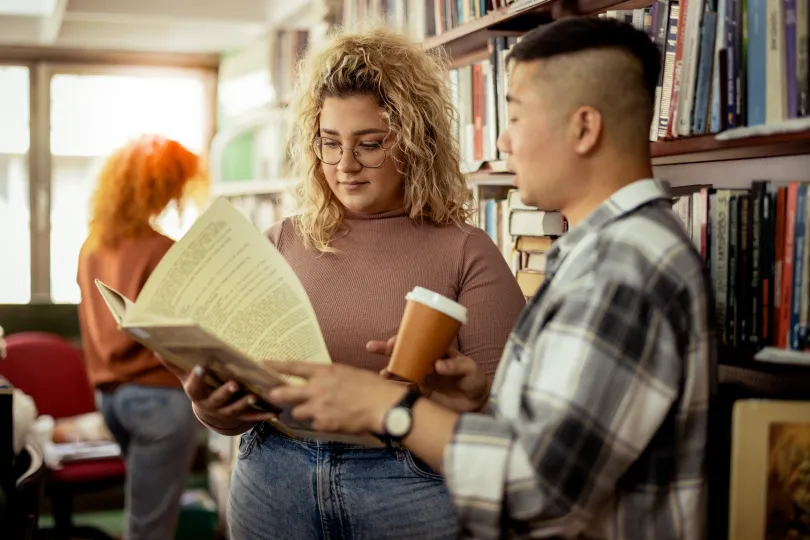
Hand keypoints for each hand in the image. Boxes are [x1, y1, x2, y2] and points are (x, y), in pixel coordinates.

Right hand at [160, 359, 276, 428]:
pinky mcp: (240, 417)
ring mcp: (225, 413)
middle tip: (234, 383)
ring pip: (235, 410)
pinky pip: (251, 417)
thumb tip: (157, 350)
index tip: (201, 365)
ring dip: (244, 404)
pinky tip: (271, 412)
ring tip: (253, 396)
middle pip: (217, 400)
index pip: (193, 386)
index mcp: (197, 394)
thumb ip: (176, 364)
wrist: (210, 413)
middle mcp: (210, 406)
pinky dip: (261, 415)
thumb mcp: (186, 377)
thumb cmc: (200, 387)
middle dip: (225, 392)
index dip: (196, 377)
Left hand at [265, 362, 404, 434]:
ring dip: (303, 412)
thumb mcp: (347, 373)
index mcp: (324, 371)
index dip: (276, 365)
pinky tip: (332, 421)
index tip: (263, 363)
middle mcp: (316, 388)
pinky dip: (320, 423)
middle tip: (271, 395)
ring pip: (297, 412)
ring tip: (317, 412)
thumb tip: (319, 381)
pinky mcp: (322, 424)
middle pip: (285, 393)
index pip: (293, 366)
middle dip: (276, 395)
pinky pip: (313, 424)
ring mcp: (318, 408)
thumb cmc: (371, 387)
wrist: (382, 406)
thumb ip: (329, 377)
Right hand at [367, 337, 489, 412]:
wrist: (476, 406)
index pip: (417, 340)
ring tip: (382, 374)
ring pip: (400, 371)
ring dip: (389, 371)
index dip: (403, 339)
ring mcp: (421, 378)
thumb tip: (438, 365)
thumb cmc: (474, 382)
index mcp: (436, 351)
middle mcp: (426, 362)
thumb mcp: (470, 370)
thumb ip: (456, 366)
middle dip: (387, 350)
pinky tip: (385, 390)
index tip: (393, 341)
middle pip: (403, 353)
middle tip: (372, 347)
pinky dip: (393, 389)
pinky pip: (404, 389)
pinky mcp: (420, 394)